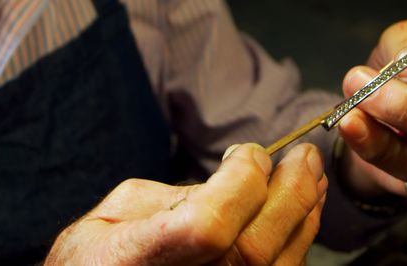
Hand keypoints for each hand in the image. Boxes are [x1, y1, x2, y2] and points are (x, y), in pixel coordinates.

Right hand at [45, 143, 327, 264]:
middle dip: (290, 191)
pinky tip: (301, 212)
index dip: (240, 182)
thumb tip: (235, 181)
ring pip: (279, 265)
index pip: (208, 224)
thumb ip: (176, 195)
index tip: (248, 152)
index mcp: (138, 259)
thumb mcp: (115, 212)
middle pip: (255, 246)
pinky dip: (299, 240)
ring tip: (311, 177)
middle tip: (304, 155)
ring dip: (304, 214)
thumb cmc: (95, 258)